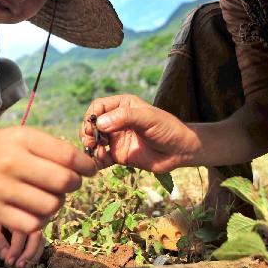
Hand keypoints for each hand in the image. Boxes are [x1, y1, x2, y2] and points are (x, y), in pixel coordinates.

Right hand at [0, 127, 96, 234]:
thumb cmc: (2, 147)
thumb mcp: (25, 136)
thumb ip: (54, 149)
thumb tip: (86, 169)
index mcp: (23, 139)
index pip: (67, 155)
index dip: (86, 166)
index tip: (90, 170)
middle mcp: (11, 162)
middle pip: (63, 182)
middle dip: (74, 184)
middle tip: (69, 182)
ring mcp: (1, 188)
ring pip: (51, 206)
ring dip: (58, 202)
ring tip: (51, 195)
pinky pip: (33, 224)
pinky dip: (42, 220)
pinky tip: (38, 210)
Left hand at [0, 210, 45, 267]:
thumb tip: (6, 255)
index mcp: (13, 211)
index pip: (21, 231)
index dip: (16, 248)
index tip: (9, 261)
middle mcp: (26, 215)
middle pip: (36, 234)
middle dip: (29, 253)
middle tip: (19, 266)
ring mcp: (31, 222)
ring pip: (40, 239)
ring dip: (33, 255)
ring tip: (23, 267)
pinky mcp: (33, 230)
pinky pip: (39, 241)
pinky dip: (35, 253)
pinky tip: (26, 262)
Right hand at [80, 94, 198, 172]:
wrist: (181, 151)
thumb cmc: (168, 128)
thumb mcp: (148, 118)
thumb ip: (124, 117)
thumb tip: (99, 123)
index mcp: (123, 106)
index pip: (98, 106)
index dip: (92, 116)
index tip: (92, 126)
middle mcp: (116, 121)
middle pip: (92, 124)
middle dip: (87, 132)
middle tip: (90, 142)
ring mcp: (116, 139)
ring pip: (93, 141)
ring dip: (90, 146)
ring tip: (96, 151)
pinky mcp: (118, 155)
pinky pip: (101, 158)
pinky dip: (96, 160)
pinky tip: (100, 162)